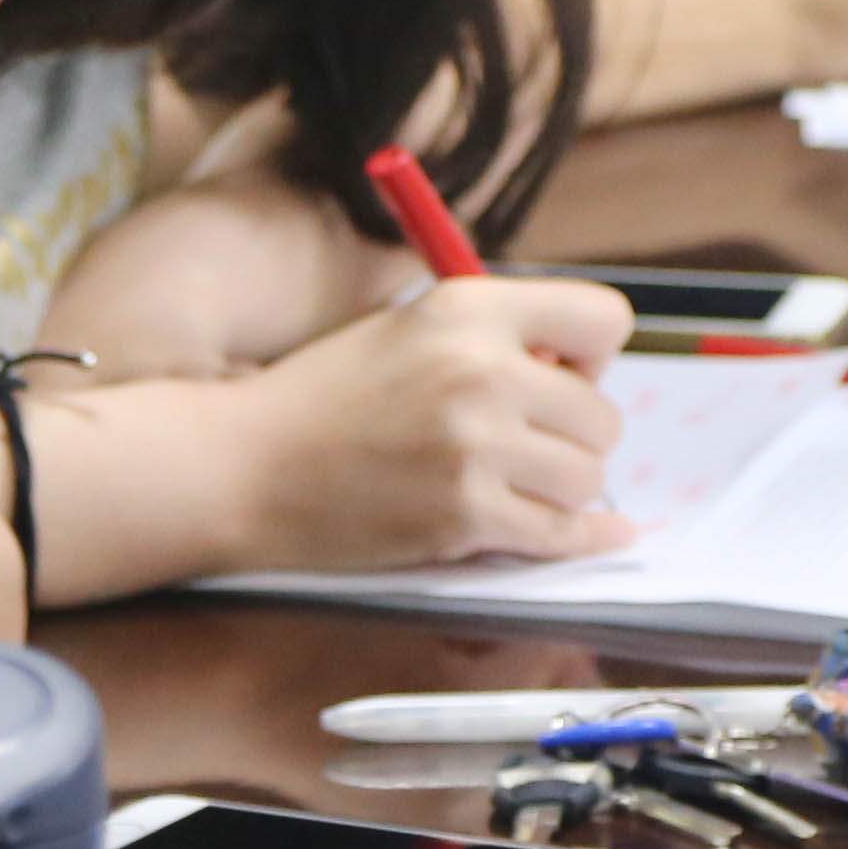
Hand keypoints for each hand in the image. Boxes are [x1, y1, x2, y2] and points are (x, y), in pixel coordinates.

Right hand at [214, 277, 638, 567]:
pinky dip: (581, 539)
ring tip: (515, 483)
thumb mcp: (407, 331)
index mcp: (468, 309)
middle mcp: (480, 370)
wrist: (243, 466)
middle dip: (575, 436)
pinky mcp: (463, 515)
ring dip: (563, 489)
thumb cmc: (322, 398)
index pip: (604, 320)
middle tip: (527, 444)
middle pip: (602, 416)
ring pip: (588, 479)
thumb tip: (579, 373)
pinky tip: (602, 535)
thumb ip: (490, 339)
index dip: (592, 355)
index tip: (562, 377)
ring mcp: (474, 447)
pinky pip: (561, 535)